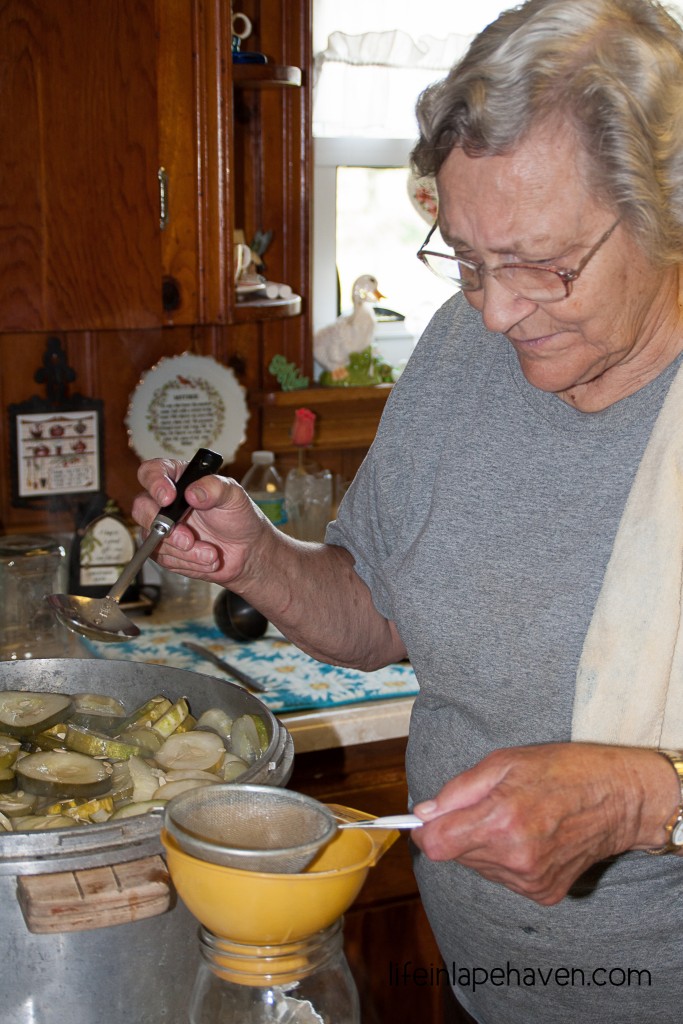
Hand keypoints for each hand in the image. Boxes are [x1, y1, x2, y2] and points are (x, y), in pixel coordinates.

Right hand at [131, 456, 268, 585]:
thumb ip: (215, 488)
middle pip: (142, 507)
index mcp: (178, 479)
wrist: (246, 551)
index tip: (168, 498)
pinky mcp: (163, 549)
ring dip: (184, 551)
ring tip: (211, 553)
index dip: (154, 483)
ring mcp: (162, 526)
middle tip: (188, 538)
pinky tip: (206, 559)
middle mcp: (165, 502)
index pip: (152, 472)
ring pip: (152, 538)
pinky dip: (187, 562)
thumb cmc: (238, 517)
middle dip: (164, 527)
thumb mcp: (234, 496)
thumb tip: (193, 492)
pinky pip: (162, 557)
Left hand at [412, 742, 678, 904]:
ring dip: (483, 846)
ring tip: (514, 819)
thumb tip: (424, 813)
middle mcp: (514, 857)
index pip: (437, 845)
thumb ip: (458, 791)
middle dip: (459, 832)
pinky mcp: (544, 893)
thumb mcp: (503, 762)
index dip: (424, 832)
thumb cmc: (562, 770)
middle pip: (456, 856)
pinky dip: (507, 860)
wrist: (617, 797)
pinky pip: (505, 879)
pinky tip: (530, 838)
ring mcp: (531, 880)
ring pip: (480, 868)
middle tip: (487, 806)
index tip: (426, 820)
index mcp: (501, 820)